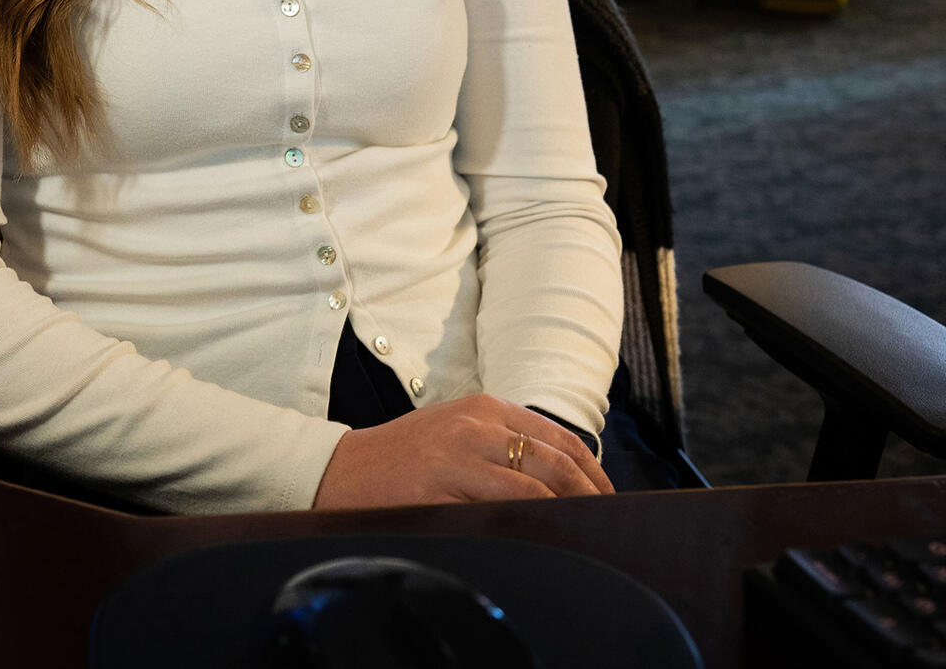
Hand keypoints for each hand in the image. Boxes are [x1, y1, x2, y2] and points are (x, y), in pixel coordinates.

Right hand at [310, 394, 615, 508]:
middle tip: (603, 519)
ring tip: (578, 532)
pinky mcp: (439, 487)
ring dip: (563, 512)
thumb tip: (559, 475)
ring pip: (532, 486)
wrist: (340, 470)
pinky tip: (537, 537)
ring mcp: (457, 456)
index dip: (590, 469)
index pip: (557, 436)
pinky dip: (525, 524)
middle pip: (554, 460)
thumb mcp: (454, 431)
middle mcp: (475, 426)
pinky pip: (497, 510)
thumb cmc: (401, 457)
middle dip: (587, 494)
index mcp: (483, 408)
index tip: (605, 494)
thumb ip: (500, 441)